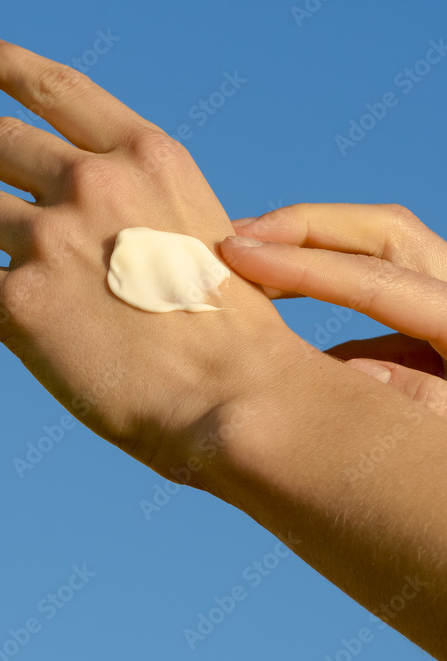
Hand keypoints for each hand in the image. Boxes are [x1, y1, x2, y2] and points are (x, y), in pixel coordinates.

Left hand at [0, 35, 297, 482]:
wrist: (236, 397)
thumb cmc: (228, 332)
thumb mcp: (200, 230)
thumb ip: (137, 203)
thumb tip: (64, 212)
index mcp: (146, 156)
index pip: (59, 89)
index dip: (7, 63)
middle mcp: (95, 181)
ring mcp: (54, 237)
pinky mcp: (21, 301)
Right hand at [220, 202, 446, 414]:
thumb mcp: (439, 432)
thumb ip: (390, 394)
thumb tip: (331, 359)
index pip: (378, 280)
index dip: (302, 266)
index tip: (236, 257)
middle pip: (384, 232)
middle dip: (304, 228)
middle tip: (235, 240)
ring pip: (380, 248)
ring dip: (311, 247)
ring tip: (247, 259)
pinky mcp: (434, 318)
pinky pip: (378, 289)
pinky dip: (328, 286)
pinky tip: (276, 298)